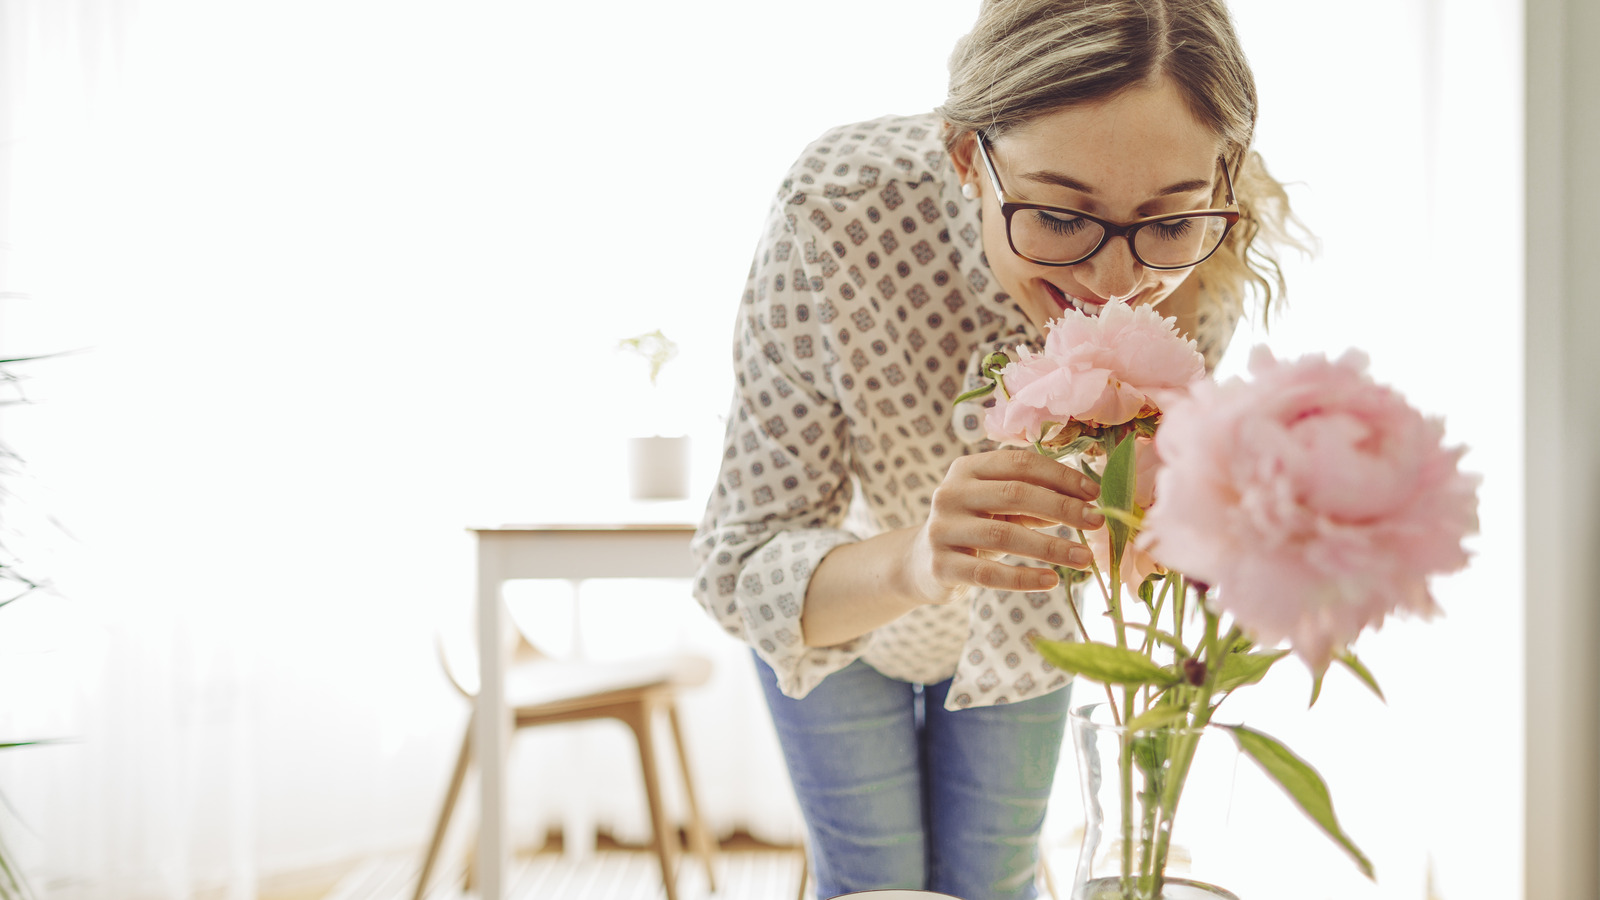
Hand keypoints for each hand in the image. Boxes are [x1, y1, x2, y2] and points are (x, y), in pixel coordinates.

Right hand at [906, 448, 1103, 603]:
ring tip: (1085, 558)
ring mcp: (943, 529)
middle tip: (1098, 521)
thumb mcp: (998, 507)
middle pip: (1014, 494)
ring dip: (1051, 547)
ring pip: (1004, 535)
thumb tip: (1087, 502)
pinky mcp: (941, 565)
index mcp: (967, 469)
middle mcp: (950, 493)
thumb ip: (1034, 499)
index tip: (1094, 493)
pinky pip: (988, 574)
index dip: (1060, 476)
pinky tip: (1051, 581)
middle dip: (1062, 508)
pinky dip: (1023, 578)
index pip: (1019, 463)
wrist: (921, 562)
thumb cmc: (974, 527)